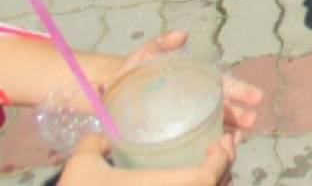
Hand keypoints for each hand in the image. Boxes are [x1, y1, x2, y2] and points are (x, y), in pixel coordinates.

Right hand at [60, 132, 236, 185]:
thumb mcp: (82, 165)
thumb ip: (94, 142)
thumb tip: (103, 135)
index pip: (209, 177)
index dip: (222, 159)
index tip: (220, 140)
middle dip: (225, 167)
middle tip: (222, 146)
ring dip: (217, 182)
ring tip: (212, 164)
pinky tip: (192, 182)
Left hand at [104, 32, 261, 133]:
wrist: (112, 95)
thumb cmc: (134, 72)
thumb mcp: (146, 55)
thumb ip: (161, 44)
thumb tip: (181, 34)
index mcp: (197, 81)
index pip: (224, 85)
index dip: (241, 91)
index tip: (256, 97)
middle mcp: (198, 101)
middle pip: (225, 107)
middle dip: (239, 113)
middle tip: (250, 119)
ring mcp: (189, 119)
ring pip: (216, 126)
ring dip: (230, 131)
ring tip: (237, 138)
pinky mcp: (177, 134)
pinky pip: (199, 141)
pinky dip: (212, 144)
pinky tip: (217, 148)